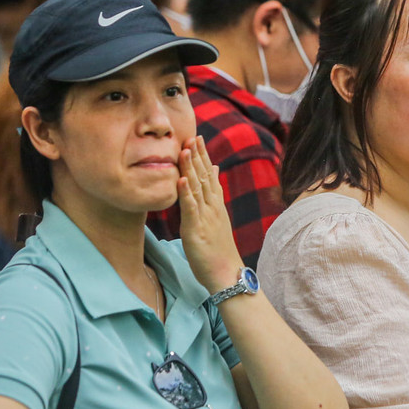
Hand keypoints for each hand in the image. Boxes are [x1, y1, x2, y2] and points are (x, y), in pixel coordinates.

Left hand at [176, 136, 245, 293]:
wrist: (227, 273)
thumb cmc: (219, 249)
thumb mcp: (217, 218)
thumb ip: (214, 194)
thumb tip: (214, 172)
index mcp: (215, 204)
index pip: (208, 175)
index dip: (202, 156)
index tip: (196, 137)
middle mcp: (212, 207)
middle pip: (203, 177)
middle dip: (197, 155)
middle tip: (192, 135)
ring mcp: (205, 217)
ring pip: (197, 188)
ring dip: (191, 168)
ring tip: (185, 149)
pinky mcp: (197, 229)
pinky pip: (191, 209)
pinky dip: (186, 194)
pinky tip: (181, 180)